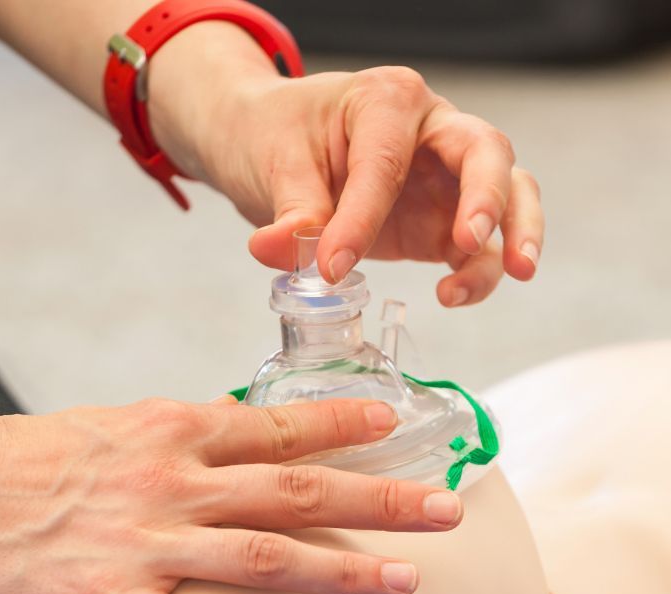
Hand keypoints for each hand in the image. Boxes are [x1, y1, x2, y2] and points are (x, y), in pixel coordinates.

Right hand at [0, 397, 461, 593]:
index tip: (403, 426)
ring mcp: (144, 544)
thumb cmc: (33, 459)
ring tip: (405, 584)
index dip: (346, 426)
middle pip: (296, 491)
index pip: (277, 425)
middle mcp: (172, 484)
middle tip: (449, 511)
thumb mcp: (117, 426)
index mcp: (173, 432)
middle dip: (381, 500)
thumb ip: (186, 436)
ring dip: (340, 571)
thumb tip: (247, 437)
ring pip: (262, 558)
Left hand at [153, 50, 541, 305]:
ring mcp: (444, 177)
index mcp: (386, 101)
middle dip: (487, 197)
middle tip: (469, 241)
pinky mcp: (442, 222)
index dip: (362, 219)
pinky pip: (479, 247)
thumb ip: (290, 212)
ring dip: (515, 233)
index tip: (332, 267)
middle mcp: (431, 130)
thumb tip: (276, 251)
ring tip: (514, 272)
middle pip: (486, 152)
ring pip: (507, 193)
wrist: (273, 145)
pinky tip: (455, 295)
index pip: (386, 161)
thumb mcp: (275, 165)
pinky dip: (478, 271)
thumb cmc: (280, 135)